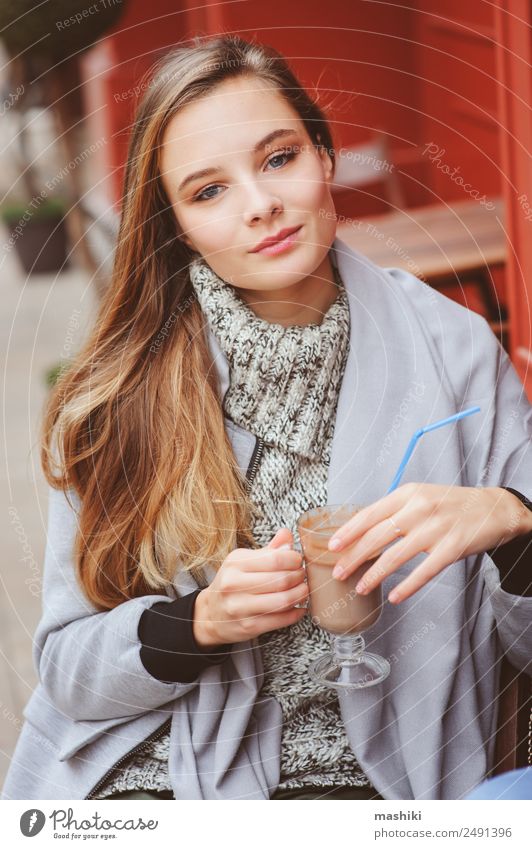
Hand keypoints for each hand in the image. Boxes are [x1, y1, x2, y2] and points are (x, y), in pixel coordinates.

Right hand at [193, 528, 308, 646]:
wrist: (211, 614)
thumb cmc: (232, 583)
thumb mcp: (243, 561)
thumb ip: (268, 550)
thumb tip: (287, 535)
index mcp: (235, 564)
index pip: (274, 559)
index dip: (293, 559)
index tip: (298, 560)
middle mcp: (235, 585)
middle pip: (281, 580)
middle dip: (299, 577)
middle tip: (304, 576)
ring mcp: (240, 608)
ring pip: (283, 600)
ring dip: (300, 595)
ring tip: (304, 590)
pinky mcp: (248, 626)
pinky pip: (280, 620)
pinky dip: (296, 613)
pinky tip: (299, 608)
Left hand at [326, 483, 531, 604]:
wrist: (494, 508)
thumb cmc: (450, 505)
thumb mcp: (419, 497)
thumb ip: (394, 511)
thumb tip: (361, 531)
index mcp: (407, 494)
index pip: (369, 514)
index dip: (348, 532)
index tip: (331, 547)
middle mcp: (418, 509)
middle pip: (377, 537)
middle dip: (354, 557)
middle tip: (338, 573)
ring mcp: (436, 528)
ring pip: (395, 556)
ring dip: (374, 575)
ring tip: (360, 587)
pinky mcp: (452, 548)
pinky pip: (423, 571)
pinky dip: (406, 586)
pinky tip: (394, 596)